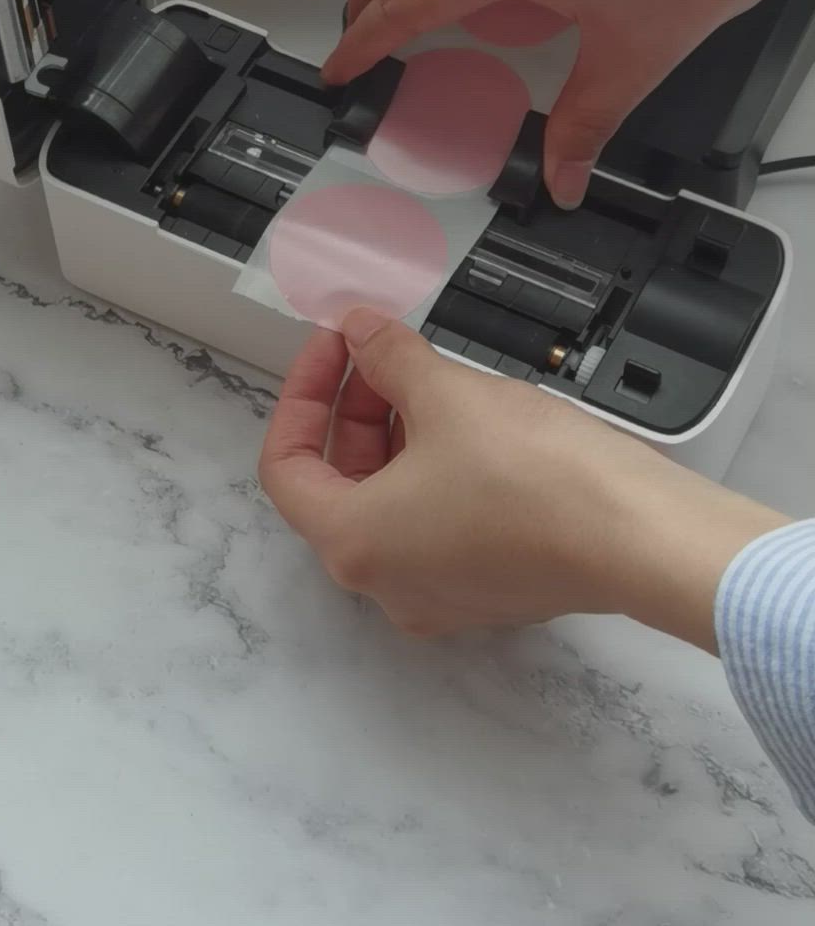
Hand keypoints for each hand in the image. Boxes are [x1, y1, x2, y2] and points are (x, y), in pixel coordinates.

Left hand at [259, 310, 783, 645]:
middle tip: (382, 351)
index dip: (303, 394)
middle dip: (354, 408)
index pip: (286, 466)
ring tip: (430, 377)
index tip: (332, 348)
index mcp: (353, 544)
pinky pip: (436, 524)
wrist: (639, 536)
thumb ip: (386, 357)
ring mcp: (439, 594)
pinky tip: (468, 421)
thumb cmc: (539, 479)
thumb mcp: (446, 394)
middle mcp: (386, 584)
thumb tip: (358, 331)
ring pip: (390, 504)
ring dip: (396, 435)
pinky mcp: (489, 589)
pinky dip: (435, 470)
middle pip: (339, 484)